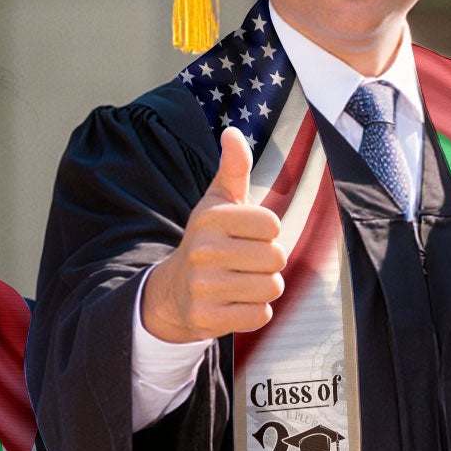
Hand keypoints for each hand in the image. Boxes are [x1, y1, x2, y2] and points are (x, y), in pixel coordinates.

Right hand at [139, 127, 286, 342]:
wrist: (174, 290)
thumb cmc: (209, 240)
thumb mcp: (218, 202)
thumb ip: (234, 168)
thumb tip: (232, 132)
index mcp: (211, 218)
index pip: (272, 224)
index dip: (268, 232)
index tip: (248, 235)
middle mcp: (204, 250)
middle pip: (276, 258)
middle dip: (269, 262)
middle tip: (247, 262)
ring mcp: (203, 287)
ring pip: (271, 288)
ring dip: (265, 287)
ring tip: (242, 281)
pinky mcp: (207, 318)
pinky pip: (260, 316)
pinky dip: (255, 312)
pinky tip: (236, 302)